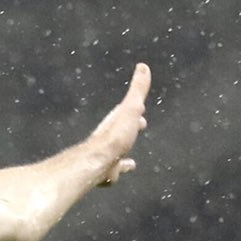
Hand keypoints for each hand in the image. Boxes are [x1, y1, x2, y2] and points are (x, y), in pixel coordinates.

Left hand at [84, 64, 149, 187]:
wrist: (98, 162)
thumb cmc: (116, 136)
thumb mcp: (130, 108)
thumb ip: (138, 89)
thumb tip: (142, 66)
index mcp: (116, 122)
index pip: (126, 112)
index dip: (135, 108)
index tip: (141, 106)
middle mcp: (109, 138)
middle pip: (122, 131)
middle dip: (131, 129)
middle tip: (140, 125)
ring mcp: (107, 155)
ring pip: (117, 153)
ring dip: (124, 153)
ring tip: (131, 161)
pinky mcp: (106, 172)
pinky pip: (114, 172)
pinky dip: (118, 172)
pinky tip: (121, 174)